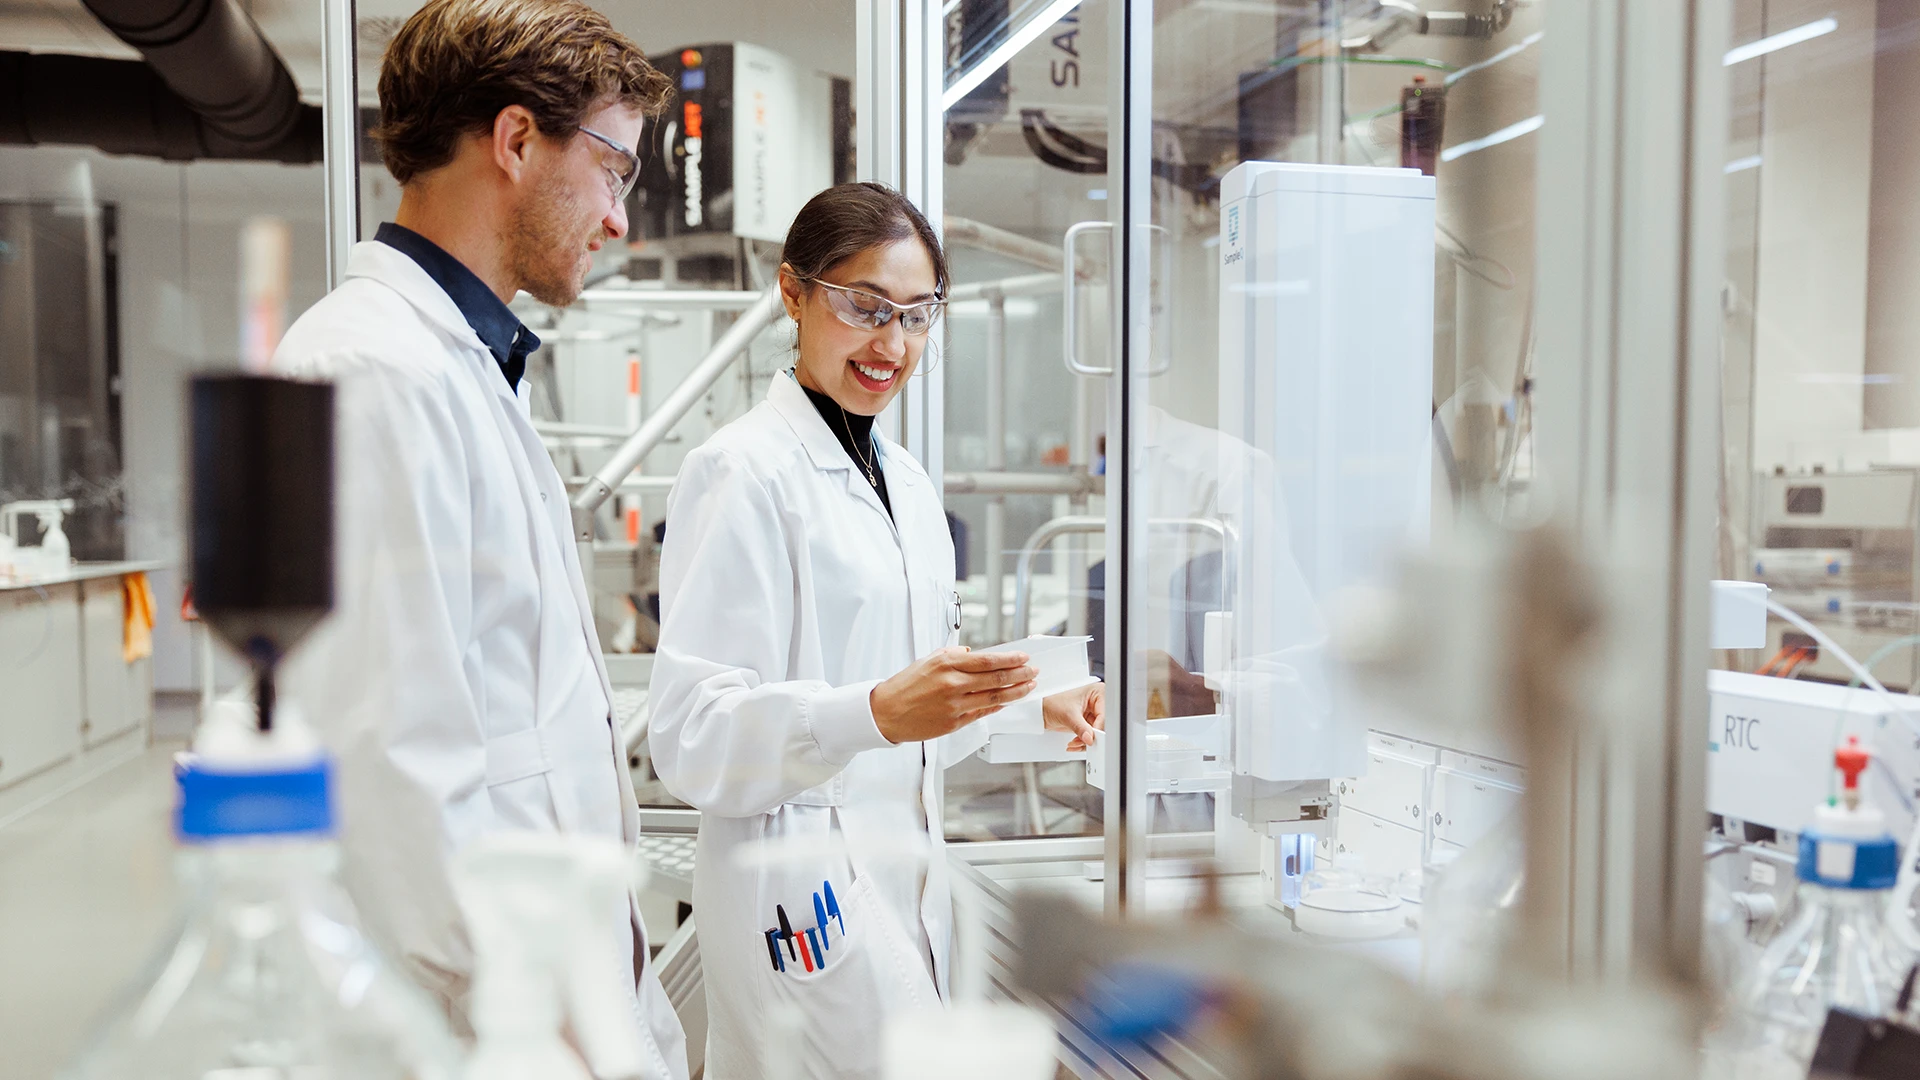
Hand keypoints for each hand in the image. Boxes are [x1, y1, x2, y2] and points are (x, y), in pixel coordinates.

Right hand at [870, 647, 1036, 743]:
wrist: (887, 712)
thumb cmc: (906, 685)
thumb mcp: (929, 660)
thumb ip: (954, 656)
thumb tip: (976, 655)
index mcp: (947, 664)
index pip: (987, 660)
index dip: (1010, 659)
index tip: (1023, 657)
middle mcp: (953, 684)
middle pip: (996, 678)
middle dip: (1020, 674)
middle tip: (1033, 671)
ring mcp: (955, 705)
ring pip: (994, 697)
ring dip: (1016, 692)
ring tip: (1030, 686)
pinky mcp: (954, 722)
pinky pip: (983, 712)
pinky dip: (998, 705)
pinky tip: (1009, 701)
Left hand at [1043, 682, 1104, 750]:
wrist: (1040, 711)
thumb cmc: (1052, 702)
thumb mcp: (1068, 714)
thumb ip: (1081, 727)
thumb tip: (1090, 737)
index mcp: (1096, 692)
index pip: (1105, 713)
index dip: (1098, 727)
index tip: (1092, 737)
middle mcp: (1097, 702)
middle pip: (1103, 724)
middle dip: (1091, 736)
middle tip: (1083, 741)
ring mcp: (1092, 713)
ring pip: (1097, 732)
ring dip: (1086, 741)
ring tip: (1075, 742)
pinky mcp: (1088, 723)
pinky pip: (1091, 736)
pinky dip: (1083, 742)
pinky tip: (1075, 743)